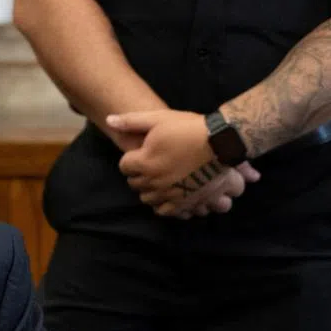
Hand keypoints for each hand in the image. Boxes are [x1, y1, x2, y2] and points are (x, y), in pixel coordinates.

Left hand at [107, 110, 259, 217]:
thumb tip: (109, 120)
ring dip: (149, 190)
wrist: (221, 141)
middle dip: (139, 174)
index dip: (131, 159)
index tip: (141, 153)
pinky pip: (164, 211)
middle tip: (150, 165)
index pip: (124, 166)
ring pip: (147, 199)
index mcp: (144, 162)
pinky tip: (168, 193)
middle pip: (134, 184)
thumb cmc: (188, 128)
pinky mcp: (184, 202)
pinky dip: (163, 204)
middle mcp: (153, 181)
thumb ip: (132, 122)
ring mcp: (169, 194)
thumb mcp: (159, 119)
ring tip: (159, 179)